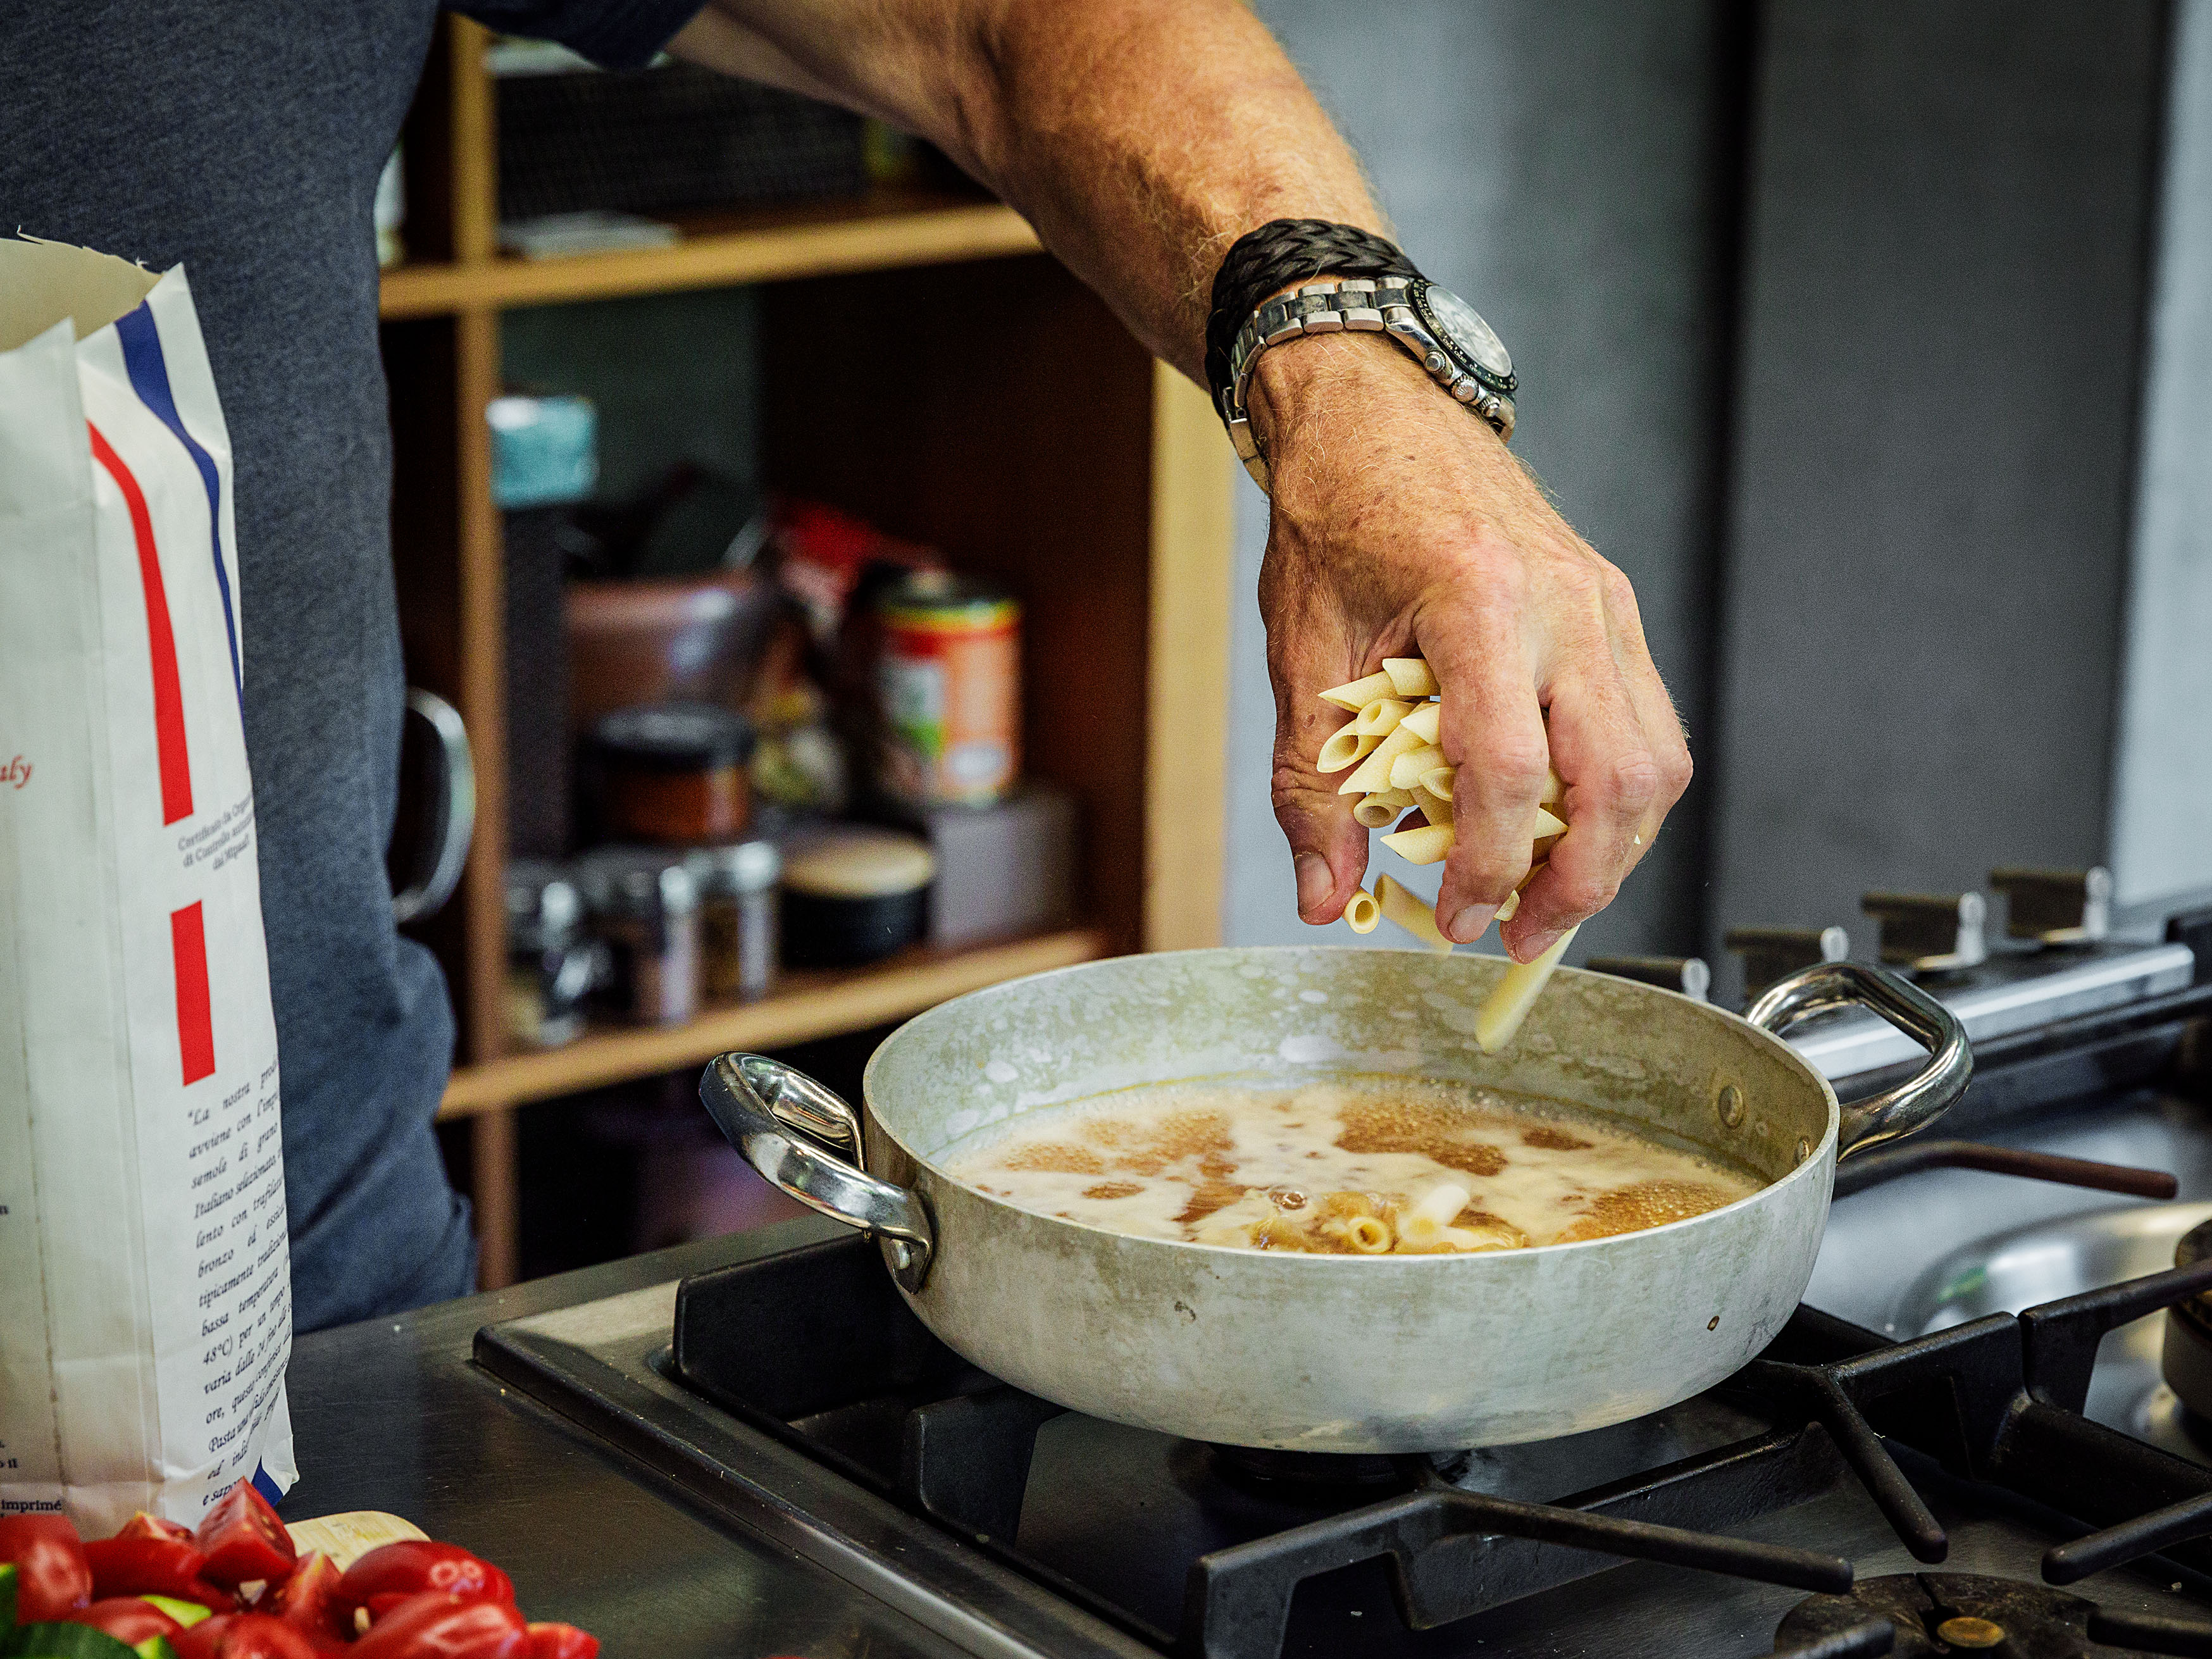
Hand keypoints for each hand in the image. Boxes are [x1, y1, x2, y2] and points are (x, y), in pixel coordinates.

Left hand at [1250, 330, 1691, 960]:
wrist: (1373, 413)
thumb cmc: (1334, 516)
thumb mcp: (1302, 656)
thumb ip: (1312, 787)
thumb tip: (1326, 898)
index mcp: (1481, 599)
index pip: (1512, 768)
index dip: (1491, 865)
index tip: (1459, 920)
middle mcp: (1565, 599)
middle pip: (1618, 778)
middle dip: (1579, 880)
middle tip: (1521, 936)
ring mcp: (1603, 601)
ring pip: (1655, 759)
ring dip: (1614, 848)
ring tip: (1547, 898)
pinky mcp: (1614, 607)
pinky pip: (1647, 722)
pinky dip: (1619, 794)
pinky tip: (1565, 828)